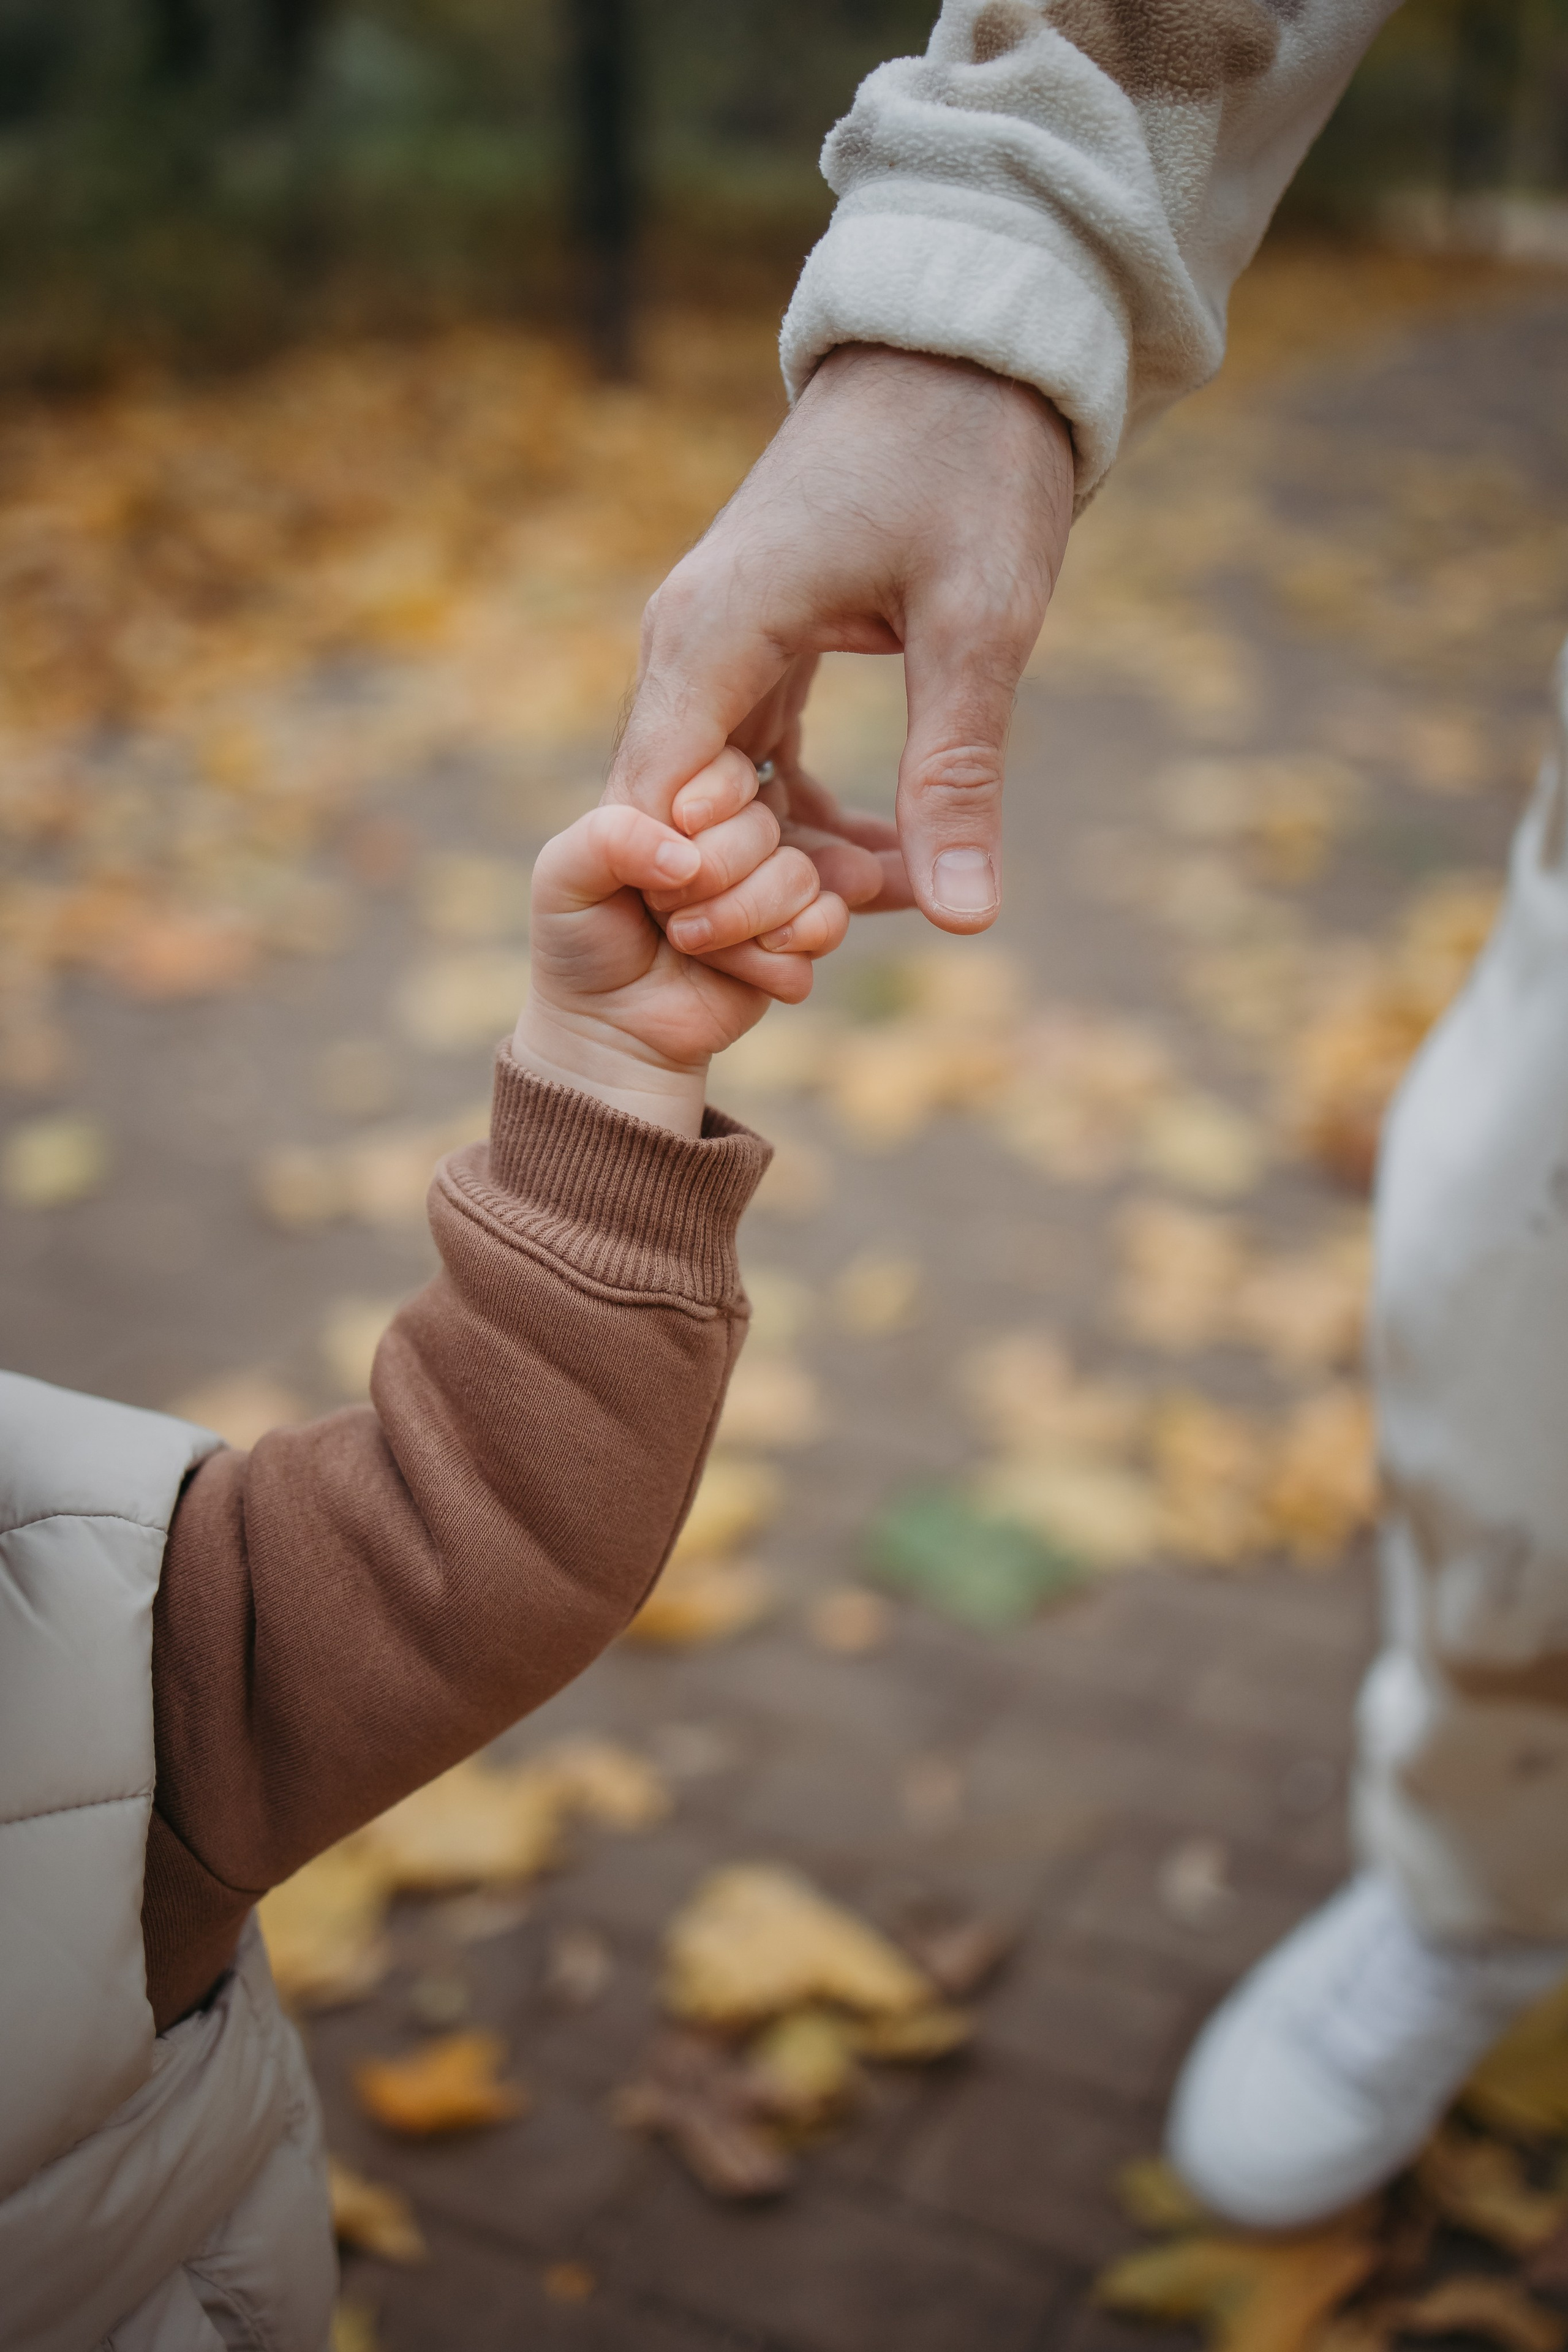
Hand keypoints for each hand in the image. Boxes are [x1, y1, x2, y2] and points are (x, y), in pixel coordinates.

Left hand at [513, 755, 847, 1137]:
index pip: (729, 771)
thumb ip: (610, 837)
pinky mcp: (794, 942)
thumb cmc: (580, 944)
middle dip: (716, 879)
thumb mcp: (563, 878)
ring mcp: (769, 890)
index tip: (670, 849)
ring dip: (742, 921)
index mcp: (683, 807)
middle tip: (667, 916)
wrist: (609, 1031)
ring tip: (693, 946)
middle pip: (767, 828)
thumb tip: (688, 856)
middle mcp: (732, 841)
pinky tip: (742, 971)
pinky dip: (780, 957)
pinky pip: (825, 926)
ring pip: (801, 877)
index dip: (709, 810)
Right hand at [606, 345, 1074, 932]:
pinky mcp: (753, 641)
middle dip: (760, 894)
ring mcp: (714, 640)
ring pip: (720, 793)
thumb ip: (956, 773)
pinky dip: (806, 812)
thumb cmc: (970, 462)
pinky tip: (885, 854)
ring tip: (893, 896)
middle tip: (865, 932)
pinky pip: (752, 757)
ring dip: (793, 858)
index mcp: (711, 635)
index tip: (801, 950)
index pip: (654, 811)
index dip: (709, 900)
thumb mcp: (979, 626)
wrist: (970, 343)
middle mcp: (688, 642)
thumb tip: (961, 920)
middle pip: (679, 816)